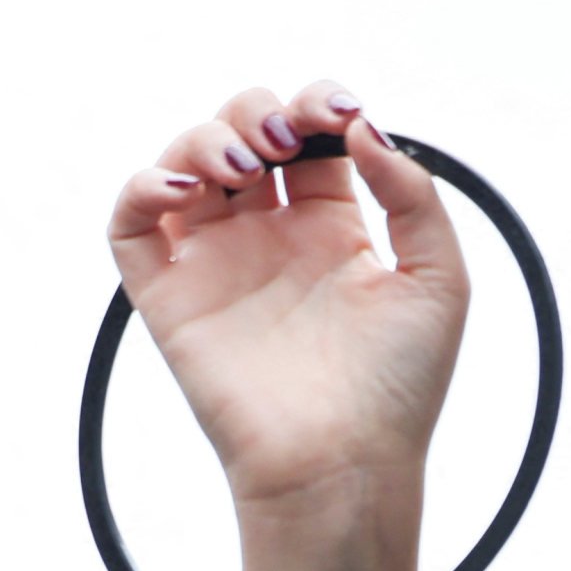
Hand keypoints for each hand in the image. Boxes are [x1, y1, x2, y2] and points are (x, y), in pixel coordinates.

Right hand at [110, 80, 466, 570]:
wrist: (343, 465)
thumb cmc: (398, 389)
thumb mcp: (438, 279)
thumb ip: (413, 194)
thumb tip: (363, 128)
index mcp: (333, 231)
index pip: (310, 137)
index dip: (317, 105)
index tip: (338, 112)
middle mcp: (270, 240)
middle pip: (242, 134)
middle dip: (256, 112)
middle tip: (281, 144)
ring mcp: (216, 264)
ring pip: (186, 163)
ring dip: (204, 139)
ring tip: (241, 168)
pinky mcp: (169, 297)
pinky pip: (131, 224)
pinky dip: (143, 186)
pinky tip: (183, 188)